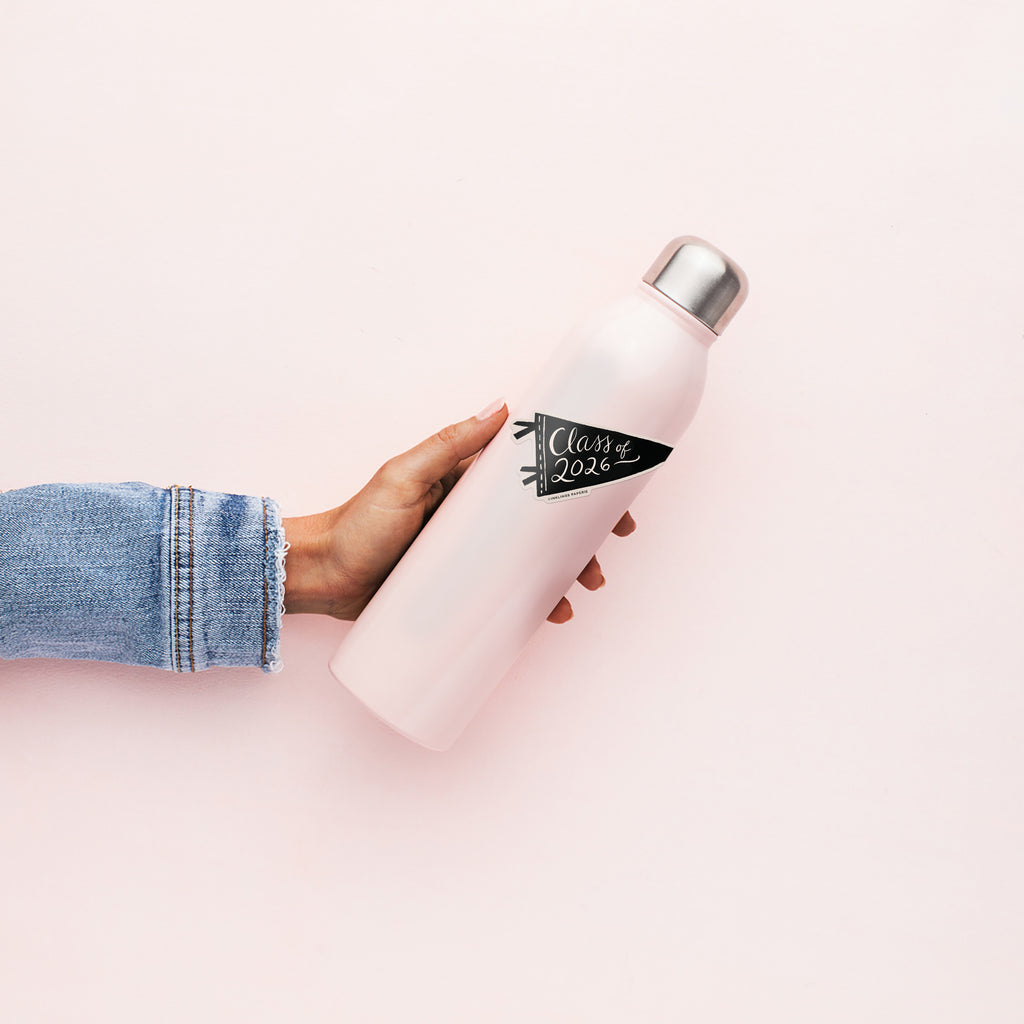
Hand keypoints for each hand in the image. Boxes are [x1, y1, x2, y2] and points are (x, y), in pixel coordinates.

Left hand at [282, 401, 635, 621]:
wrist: (323, 576)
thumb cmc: (359, 522)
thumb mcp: (404, 476)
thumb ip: (449, 444)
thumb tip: (500, 406)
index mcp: (468, 482)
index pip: (532, 474)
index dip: (575, 480)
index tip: (610, 489)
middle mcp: (477, 517)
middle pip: (544, 522)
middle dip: (583, 536)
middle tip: (606, 551)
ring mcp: (473, 556)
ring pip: (534, 561)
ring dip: (567, 573)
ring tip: (581, 589)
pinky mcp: (463, 589)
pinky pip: (508, 595)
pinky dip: (535, 604)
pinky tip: (552, 614)